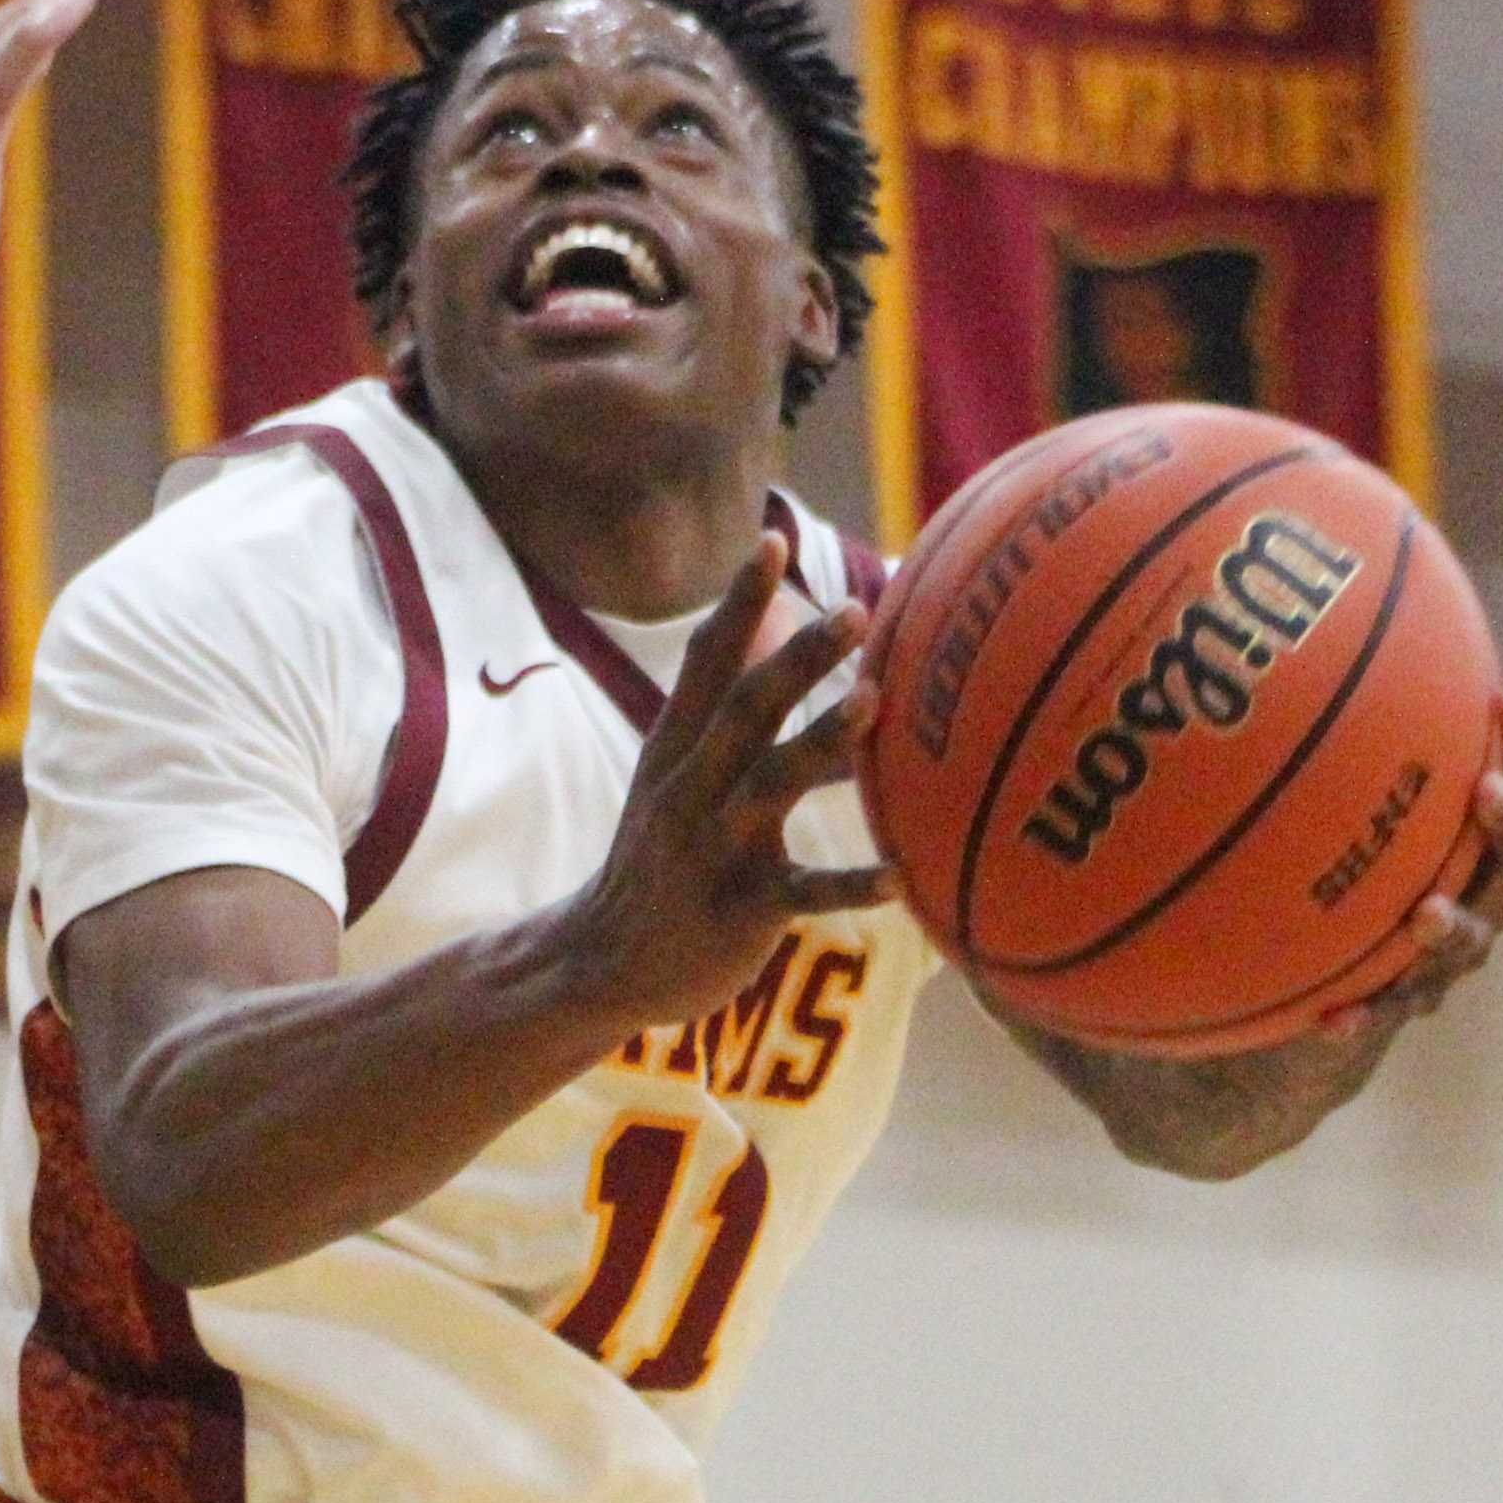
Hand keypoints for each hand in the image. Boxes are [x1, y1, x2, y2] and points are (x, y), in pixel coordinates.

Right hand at [564, 535, 890, 1033]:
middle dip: (797, 659)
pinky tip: (902, 880)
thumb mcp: (672, 779)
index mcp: (676, 751)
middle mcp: (690, 788)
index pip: (706, 663)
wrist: (600, 962)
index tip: (770, 541)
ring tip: (873, 704)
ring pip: (768, 786)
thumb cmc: (660, 860)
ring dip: (821, 742)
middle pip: (744, 710)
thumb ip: (720, 716)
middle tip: (853, 613)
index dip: (738, 604)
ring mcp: (711, 848)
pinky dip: (850, 886)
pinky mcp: (737, 909)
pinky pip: (800, 894)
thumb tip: (782, 642)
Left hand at [1317, 688, 1502, 1038]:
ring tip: (1429, 915)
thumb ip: (1344, 734)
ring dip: (1454, 924)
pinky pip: (1395, 1008)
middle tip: (1490, 794)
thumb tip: (1305, 633)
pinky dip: (1366, 1013)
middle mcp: (1488, 883)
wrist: (1338, 964)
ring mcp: (1460, 945)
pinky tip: (1331, 1023)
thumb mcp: (1349, 794)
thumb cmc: (1354, 848)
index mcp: (1484, 827)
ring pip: (1471, 938)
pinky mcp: (1414, 998)